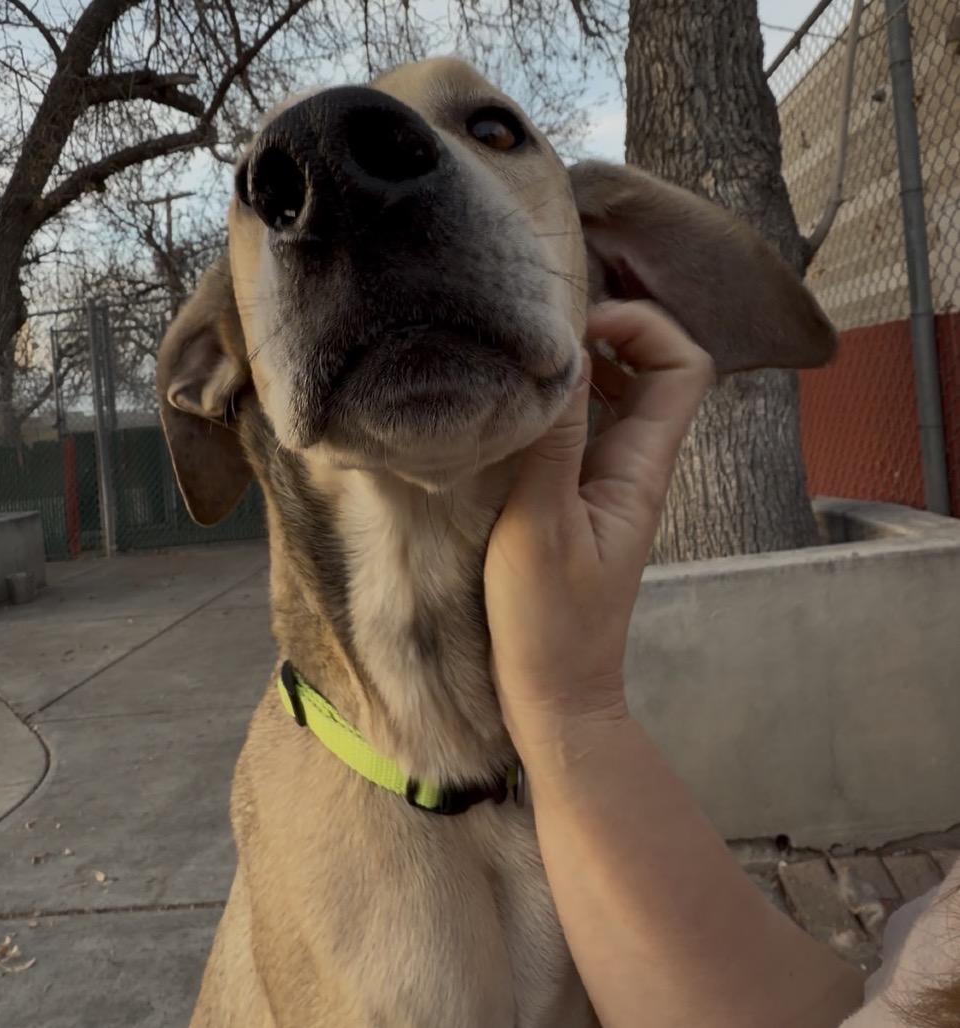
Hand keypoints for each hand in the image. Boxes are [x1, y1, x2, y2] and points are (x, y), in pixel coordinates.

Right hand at [485, 300, 713, 747]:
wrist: (555, 693)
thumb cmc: (549, 620)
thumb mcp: (541, 524)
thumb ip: (556, 439)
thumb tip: (568, 352)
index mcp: (641, 467)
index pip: (685, 366)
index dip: (643, 328)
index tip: (577, 331)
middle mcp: (634, 466)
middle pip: (651, 371)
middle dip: (605, 334)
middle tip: (538, 334)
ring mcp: (607, 483)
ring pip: (615, 399)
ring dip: (578, 369)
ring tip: (520, 362)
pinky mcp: (577, 501)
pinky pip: (580, 432)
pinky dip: (556, 407)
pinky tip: (510, 411)